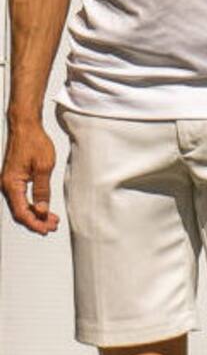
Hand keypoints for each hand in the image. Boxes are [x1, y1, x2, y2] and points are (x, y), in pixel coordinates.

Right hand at [1, 117, 59, 233]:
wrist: (26, 126)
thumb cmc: (33, 141)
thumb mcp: (44, 167)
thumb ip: (42, 190)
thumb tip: (42, 209)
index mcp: (12, 184)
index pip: (21, 212)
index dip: (35, 223)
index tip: (46, 228)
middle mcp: (7, 185)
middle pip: (20, 212)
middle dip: (36, 221)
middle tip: (51, 226)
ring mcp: (9, 183)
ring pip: (20, 206)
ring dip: (35, 215)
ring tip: (50, 220)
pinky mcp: (14, 179)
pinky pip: (21, 198)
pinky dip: (32, 205)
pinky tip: (43, 209)